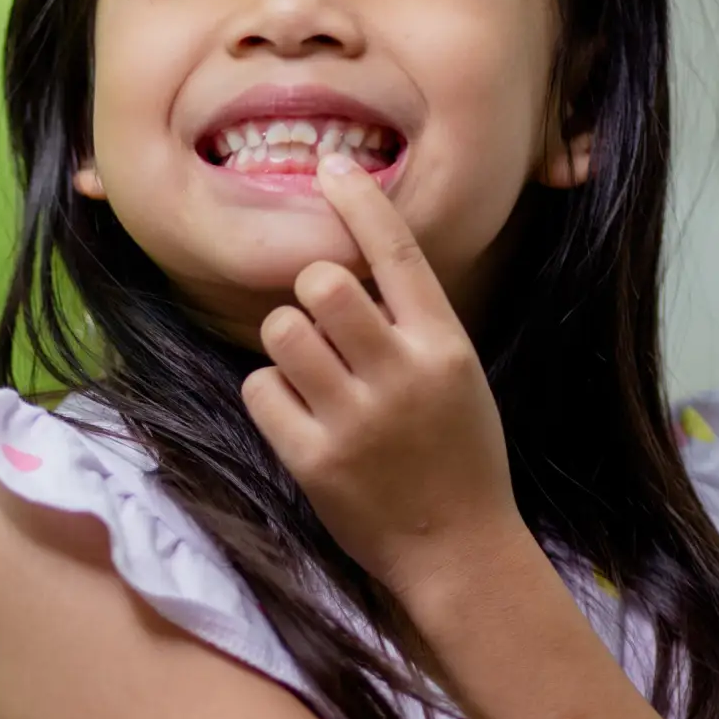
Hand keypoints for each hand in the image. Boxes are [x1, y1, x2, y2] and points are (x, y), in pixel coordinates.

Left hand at [240, 152, 521, 595]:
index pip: (397, 254)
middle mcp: (400, 376)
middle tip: (321, 318)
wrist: (458, 551)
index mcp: (444, 348)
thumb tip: (353, 267)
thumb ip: (413, 324)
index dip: (360, 202)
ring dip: (285, 338)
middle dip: (310, 290)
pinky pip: (260, 388)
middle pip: (323, 284)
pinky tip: (297, 413)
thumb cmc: (458, 456)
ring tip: (308, 367)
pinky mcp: (312, 460)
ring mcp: (354, 421)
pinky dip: (270, 392)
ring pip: (282, 330)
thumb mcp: (458, 378)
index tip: (332, 168)